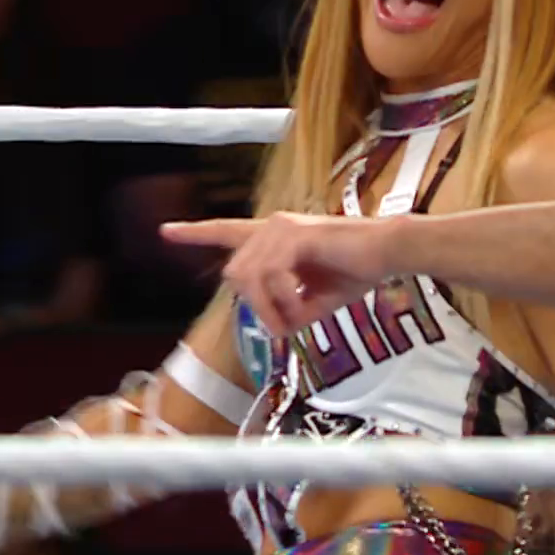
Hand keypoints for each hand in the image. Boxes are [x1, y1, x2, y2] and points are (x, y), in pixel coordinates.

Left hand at [161, 212, 392, 334]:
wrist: (388, 253)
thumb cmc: (357, 270)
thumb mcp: (315, 298)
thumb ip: (289, 308)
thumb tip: (274, 327)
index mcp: (274, 237)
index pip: (228, 231)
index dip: (196, 234)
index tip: (166, 231)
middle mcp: (272, 226)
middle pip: (235, 274)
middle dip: (256, 307)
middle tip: (286, 327)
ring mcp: (282, 228)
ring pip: (248, 278)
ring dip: (271, 308)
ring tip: (297, 319)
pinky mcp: (296, 236)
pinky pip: (272, 277)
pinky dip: (285, 301)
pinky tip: (305, 306)